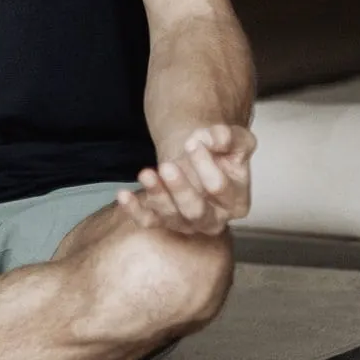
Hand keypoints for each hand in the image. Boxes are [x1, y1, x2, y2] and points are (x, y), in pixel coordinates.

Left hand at [116, 122, 253, 236]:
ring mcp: (186, 222)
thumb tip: (208, 138)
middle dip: (181, 189)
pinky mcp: (162, 219)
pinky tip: (124, 194)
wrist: (197, 153)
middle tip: (168, 166)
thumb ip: (228, 137)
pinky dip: (134, 210)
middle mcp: (213, 219)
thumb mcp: (236, 139)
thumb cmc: (220, 150)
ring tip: (145, 173)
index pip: (219, 188)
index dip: (205, 165)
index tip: (193, 141)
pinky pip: (147, 221)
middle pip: (196, 211)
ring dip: (156, 195)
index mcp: (236, 202)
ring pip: (170, 215)